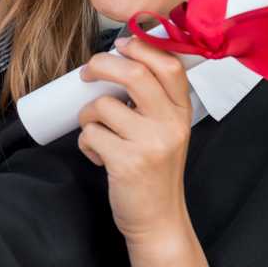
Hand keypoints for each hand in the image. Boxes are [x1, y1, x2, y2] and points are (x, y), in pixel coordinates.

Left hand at [76, 37, 193, 249]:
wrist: (159, 220)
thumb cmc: (155, 171)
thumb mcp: (166, 130)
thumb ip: (153, 99)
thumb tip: (117, 60)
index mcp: (181, 111)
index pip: (168, 64)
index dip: (140, 47)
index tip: (118, 46)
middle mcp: (171, 124)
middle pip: (133, 73)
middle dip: (101, 65)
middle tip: (87, 73)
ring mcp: (151, 143)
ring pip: (102, 106)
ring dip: (87, 116)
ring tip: (97, 133)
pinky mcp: (128, 162)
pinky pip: (90, 135)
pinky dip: (86, 142)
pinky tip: (99, 156)